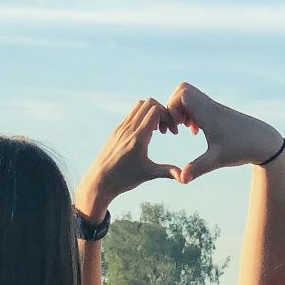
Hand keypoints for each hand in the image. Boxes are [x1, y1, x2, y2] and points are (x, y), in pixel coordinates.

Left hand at [78, 99, 177, 218]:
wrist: (99, 182)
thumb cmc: (124, 179)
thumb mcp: (148, 174)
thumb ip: (168, 172)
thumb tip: (185, 178)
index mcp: (138, 137)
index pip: (155, 110)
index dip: (168, 116)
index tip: (172, 132)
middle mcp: (128, 128)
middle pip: (148, 103)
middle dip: (161, 111)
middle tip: (166, 129)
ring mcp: (121, 128)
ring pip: (138, 106)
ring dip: (151, 113)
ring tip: (157, 130)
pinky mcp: (116, 131)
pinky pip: (131, 114)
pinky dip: (142, 117)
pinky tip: (146, 134)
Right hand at [165, 83, 283, 184]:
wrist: (265, 142)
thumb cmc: (242, 149)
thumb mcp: (217, 160)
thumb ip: (197, 168)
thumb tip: (181, 179)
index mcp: (208, 113)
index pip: (182, 94)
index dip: (172, 108)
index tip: (177, 127)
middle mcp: (210, 106)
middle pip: (183, 89)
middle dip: (173, 106)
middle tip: (177, 125)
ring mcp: (215, 108)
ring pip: (191, 96)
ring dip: (183, 110)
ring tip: (185, 129)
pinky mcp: (219, 113)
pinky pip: (199, 104)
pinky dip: (192, 114)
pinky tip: (197, 131)